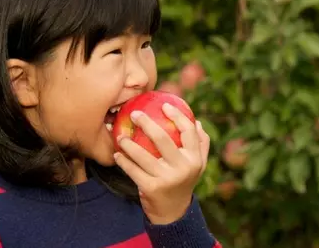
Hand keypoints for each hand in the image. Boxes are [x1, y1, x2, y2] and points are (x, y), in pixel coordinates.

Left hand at [113, 103, 210, 224]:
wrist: (173, 212)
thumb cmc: (184, 181)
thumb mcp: (198, 165)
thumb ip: (201, 144)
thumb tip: (196, 121)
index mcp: (195, 158)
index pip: (188, 131)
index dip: (177, 115)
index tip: (164, 105)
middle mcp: (183, 167)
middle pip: (163, 139)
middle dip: (146, 123)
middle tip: (134, 114)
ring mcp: (167, 178)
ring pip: (143, 155)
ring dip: (128, 143)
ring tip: (120, 136)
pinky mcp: (151, 188)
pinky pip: (133, 170)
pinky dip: (123, 161)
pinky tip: (117, 155)